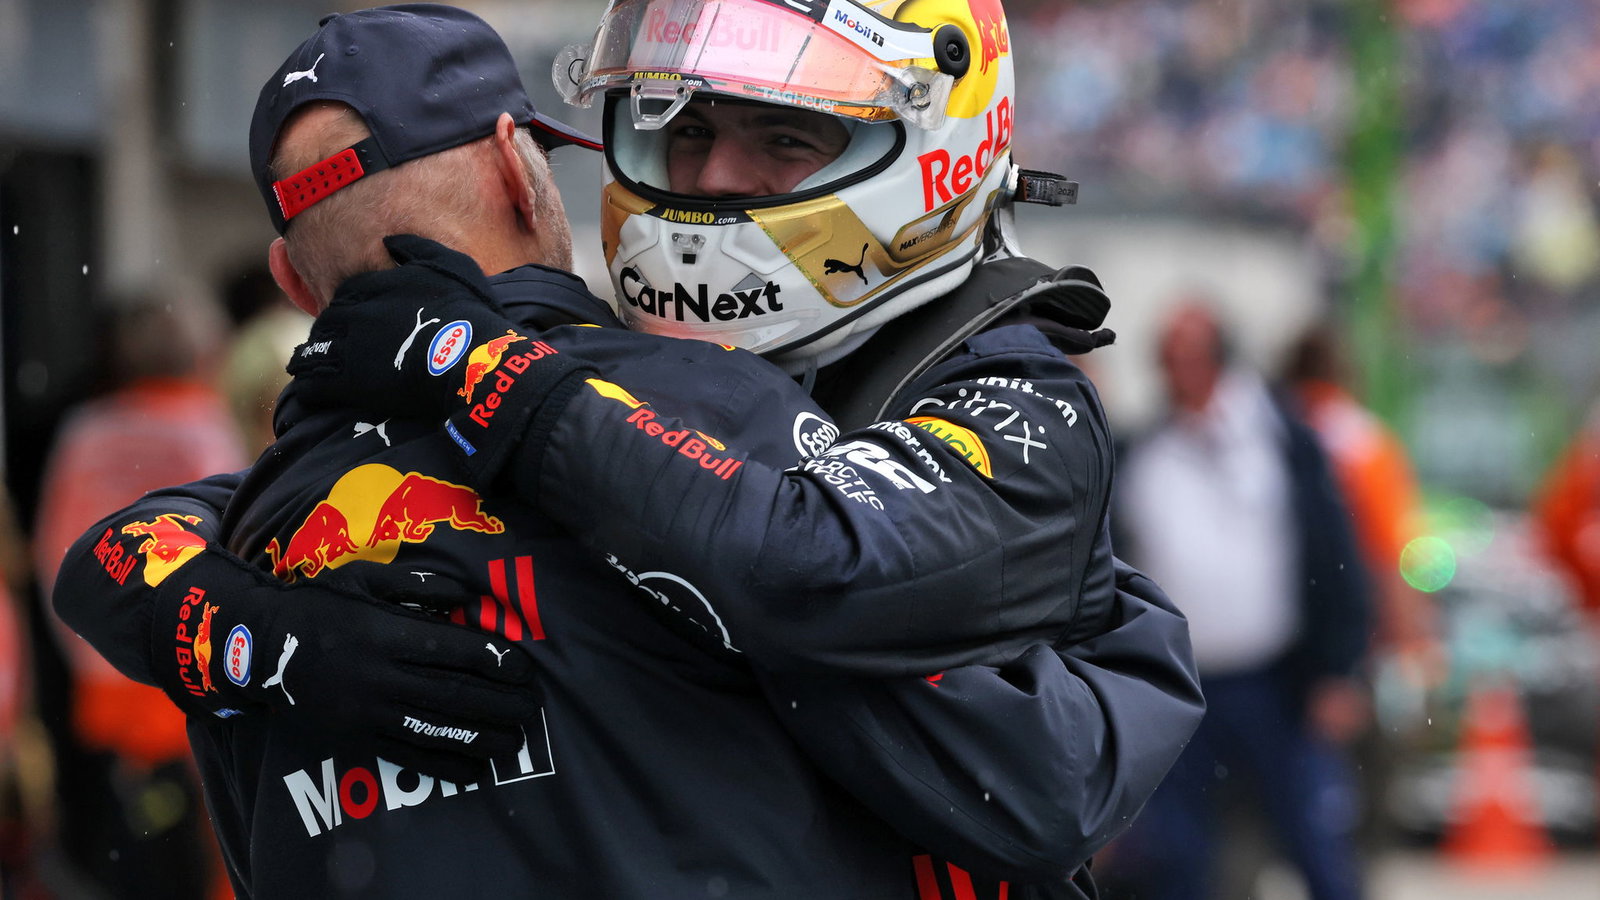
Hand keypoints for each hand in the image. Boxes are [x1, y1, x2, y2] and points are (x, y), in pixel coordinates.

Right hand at [152, 545, 539, 781]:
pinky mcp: (356, 737)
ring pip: (437, 730)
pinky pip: (408, 755)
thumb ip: (417, 585)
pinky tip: (475, 769)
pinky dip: (445, 765)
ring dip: (483, 739)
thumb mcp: (364, 578)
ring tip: (516, 743)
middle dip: (502, 704)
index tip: (525, 669)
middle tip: (534, 708)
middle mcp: (382, 675)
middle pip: (455, 694)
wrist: (260, 648)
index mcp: (387, 633)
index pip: (456, 651)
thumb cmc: (320, 603)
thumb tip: (468, 597)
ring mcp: (369, 711)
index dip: (497, 661)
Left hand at [288, 234, 527, 418]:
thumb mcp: (448, 263)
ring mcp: (347, 348)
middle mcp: (352, 314)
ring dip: (311, 359)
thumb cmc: (464, 311)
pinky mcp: (347, 382)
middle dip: (327, 332)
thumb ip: (415, 246)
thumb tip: (388, 239)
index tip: (355, 318)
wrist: (468, 356)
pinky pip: (313, 383)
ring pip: (315, 351)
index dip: (349, 307)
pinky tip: (309, 390)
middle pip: (327, 322)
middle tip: (331, 345)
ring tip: (309, 367)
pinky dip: (308, 387)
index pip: (345, 293)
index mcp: (370, 286)